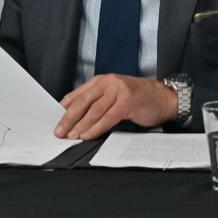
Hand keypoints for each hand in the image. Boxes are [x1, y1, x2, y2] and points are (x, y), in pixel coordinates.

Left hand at [55, 74, 177, 139]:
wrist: (163, 97)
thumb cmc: (138, 99)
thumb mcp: (114, 95)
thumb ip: (97, 102)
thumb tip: (76, 117)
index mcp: (101, 81)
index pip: (78, 94)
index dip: (65, 107)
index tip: (54, 119)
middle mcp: (108, 83)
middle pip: (83, 102)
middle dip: (68, 118)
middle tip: (59, 131)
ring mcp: (118, 91)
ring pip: (94, 110)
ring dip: (80, 125)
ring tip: (71, 136)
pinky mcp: (127, 102)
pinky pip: (108, 117)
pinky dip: (96, 128)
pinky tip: (88, 135)